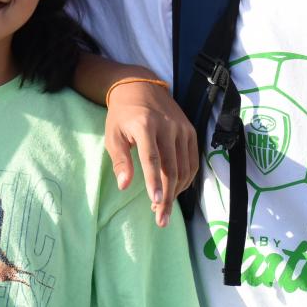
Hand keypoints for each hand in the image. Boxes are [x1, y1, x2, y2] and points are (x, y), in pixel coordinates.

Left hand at [103, 79, 196, 226]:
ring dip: (177, 192)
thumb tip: (124, 185)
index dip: (155, 183)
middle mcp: (168, 126)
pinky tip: (175, 190)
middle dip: (167, 197)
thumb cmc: (122, 115)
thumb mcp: (113, 135)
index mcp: (145, 126)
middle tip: (161, 219)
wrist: (140, 86)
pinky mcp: (191, 131)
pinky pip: (193, 161)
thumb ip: (119, 160)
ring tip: (165, 209)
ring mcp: (182, 129)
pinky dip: (186, 179)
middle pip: (171, 169)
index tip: (156, 204)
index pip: (152, 159)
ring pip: (185, 168)